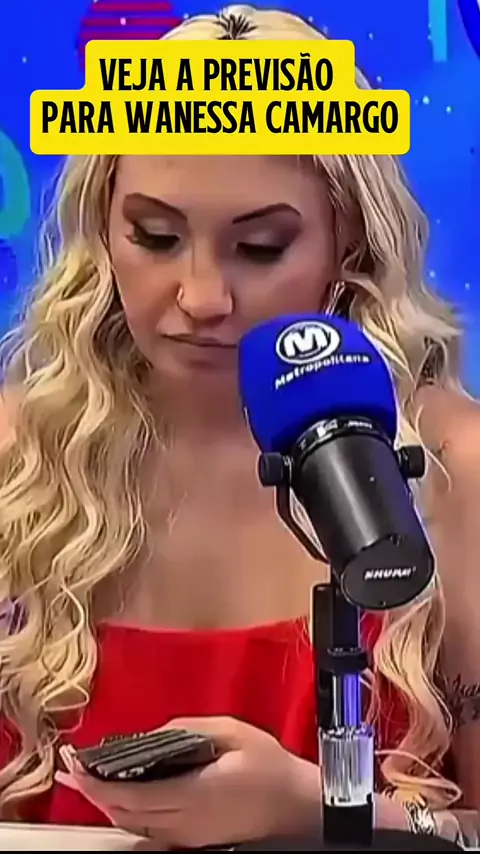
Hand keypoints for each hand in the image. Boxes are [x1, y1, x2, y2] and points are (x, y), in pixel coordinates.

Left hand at [56, 716, 321, 848]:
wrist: (294, 806)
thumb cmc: (267, 765)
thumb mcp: (232, 731)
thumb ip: (188, 730)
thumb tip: (152, 734)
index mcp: (191, 794)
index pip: (130, 795)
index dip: (97, 783)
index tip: (76, 764)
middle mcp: (183, 821)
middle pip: (124, 813)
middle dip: (93, 792)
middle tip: (71, 769)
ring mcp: (186, 836)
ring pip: (133, 826)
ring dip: (106, 805)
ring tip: (87, 780)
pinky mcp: (191, 840)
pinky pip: (148, 831)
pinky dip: (127, 814)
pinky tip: (119, 798)